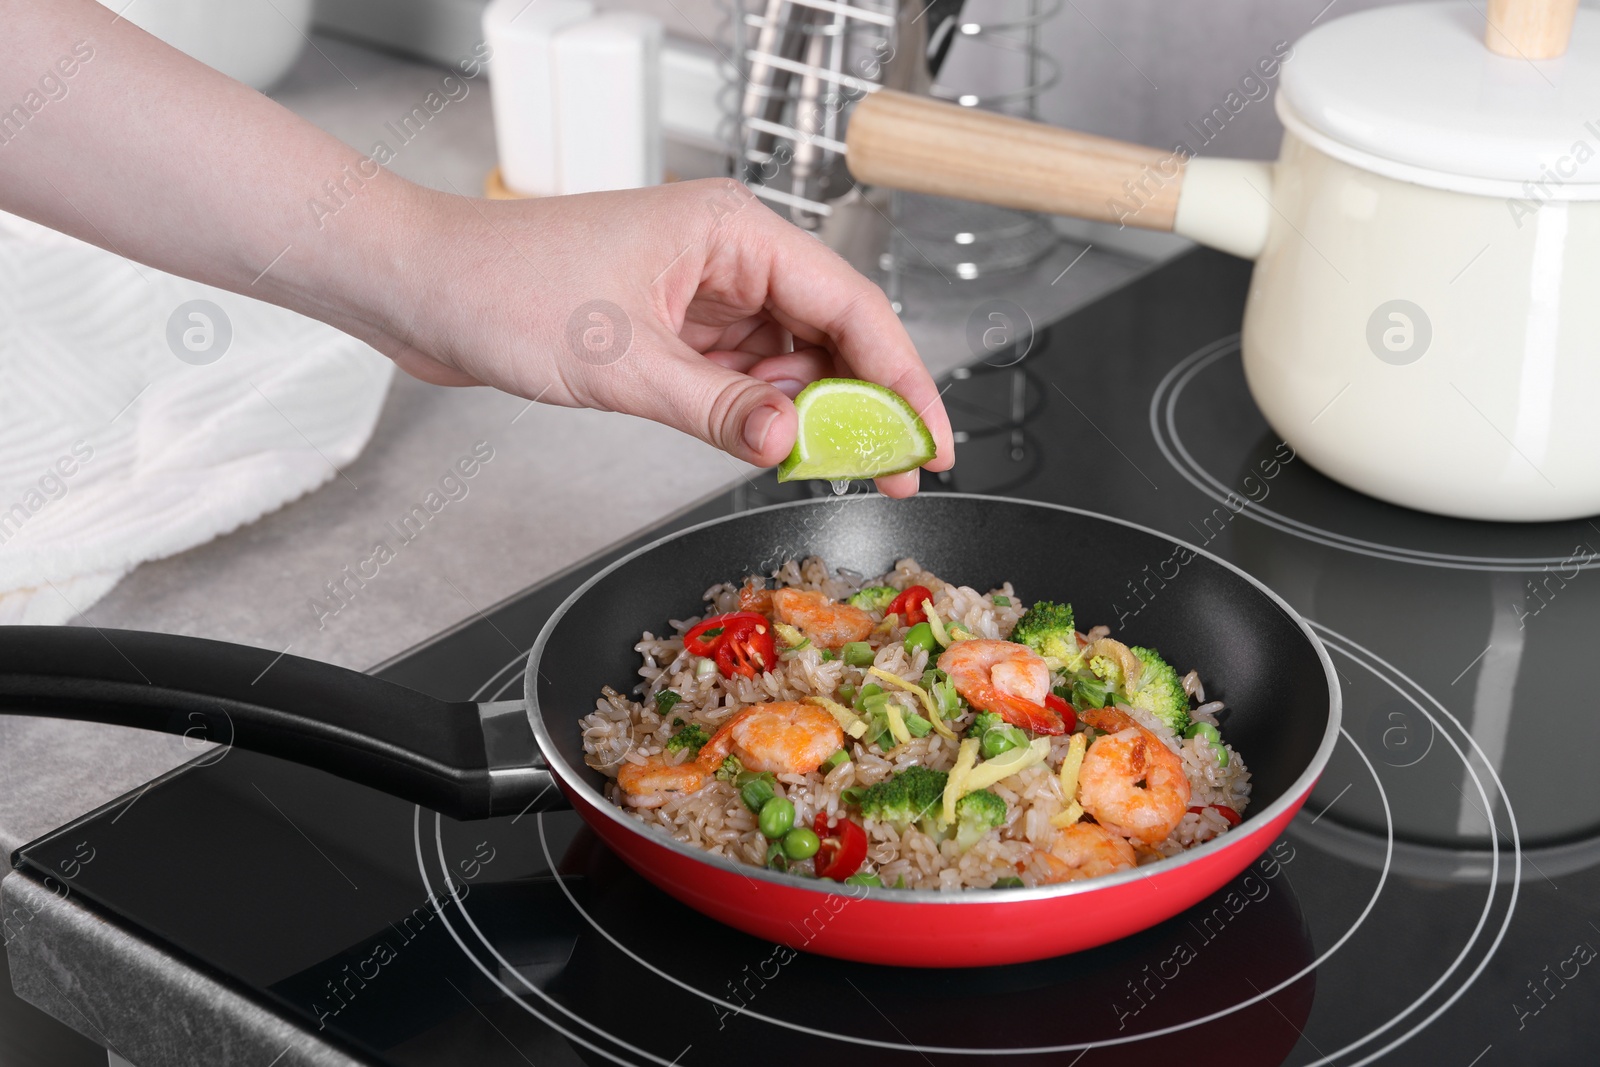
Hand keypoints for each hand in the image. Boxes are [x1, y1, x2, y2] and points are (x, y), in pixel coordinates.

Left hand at [361, 179, 953, 496]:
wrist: (423, 287)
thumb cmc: (502, 287)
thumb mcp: (622, 362)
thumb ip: (717, 409)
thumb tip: (793, 443)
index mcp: (732, 231)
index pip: (850, 304)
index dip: (901, 378)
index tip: (929, 440)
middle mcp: (728, 254)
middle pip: (832, 332)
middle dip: (865, 404)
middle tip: (892, 473)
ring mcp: (702, 291)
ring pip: (791, 358)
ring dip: (812, 414)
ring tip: (834, 470)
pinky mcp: (675, 325)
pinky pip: (745, 374)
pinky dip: (763, 413)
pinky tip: (773, 446)